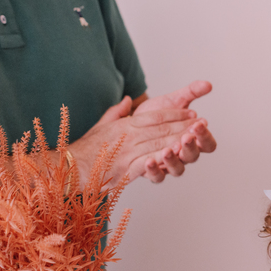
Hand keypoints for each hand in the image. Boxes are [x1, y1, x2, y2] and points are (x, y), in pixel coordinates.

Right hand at [69, 97, 201, 186]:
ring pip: (158, 144)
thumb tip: (128, 100)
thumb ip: (117, 112)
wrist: (68, 168)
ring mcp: (127, 152)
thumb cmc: (86, 149)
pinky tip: (177, 157)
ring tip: (195, 137)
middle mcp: (128, 136)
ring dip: (179, 140)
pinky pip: (147, 163)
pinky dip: (163, 159)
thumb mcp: (102, 125)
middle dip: (183, 126)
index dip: (175, 114)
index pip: (155, 117)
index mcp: (125, 125)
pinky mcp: (125, 170)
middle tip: (201, 122)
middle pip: (161, 129)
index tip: (191, 113)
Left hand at [133, 81, 217, 181]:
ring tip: (167, 150)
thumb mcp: (174, 101)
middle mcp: (183, 155)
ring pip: (178, 169)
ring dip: (173, 160)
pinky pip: (157, 177)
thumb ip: (191, 93)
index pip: (208, 143)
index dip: (205, 135)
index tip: (200, 122)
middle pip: (194, 156)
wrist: (132, 123)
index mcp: (193, 140)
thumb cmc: (157, 114)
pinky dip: (154, 171)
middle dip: (191, 146)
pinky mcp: (153, 171)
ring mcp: (169, 164)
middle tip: (186, 136)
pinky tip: (148, 161)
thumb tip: (208, 84)